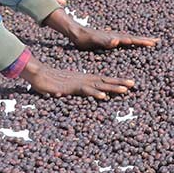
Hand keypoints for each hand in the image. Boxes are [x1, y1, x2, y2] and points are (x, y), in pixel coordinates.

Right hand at [20, 61, 134, 99]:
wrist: (39, 75)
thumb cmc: (52, 82)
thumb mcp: (68, 87)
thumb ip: (77, 90)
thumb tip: (86, 94)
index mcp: (85, 79)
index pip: (104, 80)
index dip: (116, 81)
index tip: (129, 84)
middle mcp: (85, 79)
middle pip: (105, 81)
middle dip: (120, 83)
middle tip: (133, 85)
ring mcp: (79, 83)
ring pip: (99, 86)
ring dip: (112, 88)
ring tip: (124, 90)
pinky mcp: (72, 88)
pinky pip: (86, 91)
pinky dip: (95, 94)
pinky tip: (103, 97)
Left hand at [70, 25, 158, 50]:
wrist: (76, 32)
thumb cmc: (83, 39)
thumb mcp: (93, 41)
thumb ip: (105, 41)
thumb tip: (117, 40)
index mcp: (114, 37)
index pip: (131, 39)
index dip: (141, 41)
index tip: (152, 42)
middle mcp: (115, 35)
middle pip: (133, 37)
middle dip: (145, 39)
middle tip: (157, 41)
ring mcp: (113, 36)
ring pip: (130, 37)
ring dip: (140, 39)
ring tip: (150, 41)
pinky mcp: (109, 38)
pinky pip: (124, 39)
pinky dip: (131, 40)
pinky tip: (133, 42)